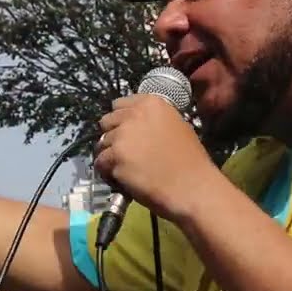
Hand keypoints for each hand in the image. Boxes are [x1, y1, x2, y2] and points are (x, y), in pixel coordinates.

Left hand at [94, 94, 216, 221]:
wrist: (191, 187)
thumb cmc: (190, 161)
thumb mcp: (176, 126)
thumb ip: (152, 120)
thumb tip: (134, 124)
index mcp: (151, 103)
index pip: (119, 104)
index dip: (121, 120)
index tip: (127, 133)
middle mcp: (133, 115)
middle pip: (106, 122)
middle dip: (113, 136)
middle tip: (125, 153)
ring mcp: (122, 136)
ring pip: (101, 144)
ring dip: (109, 156)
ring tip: (125, 169)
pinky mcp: (115, 157)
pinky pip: (100, 163)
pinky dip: (107, 172)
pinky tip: (121, 179)